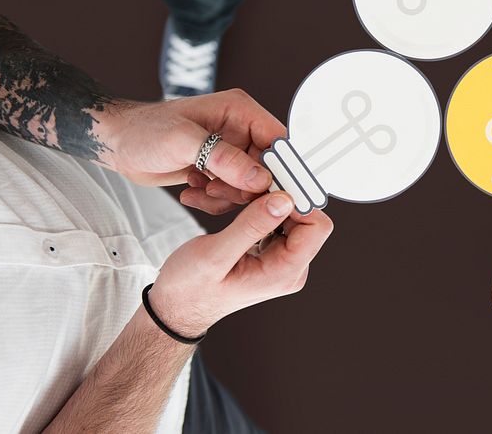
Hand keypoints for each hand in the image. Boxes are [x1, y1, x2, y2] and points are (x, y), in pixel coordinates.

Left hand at [97, 89, 285, 213]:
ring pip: (250, 185)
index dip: (281, 168)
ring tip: (202, 190)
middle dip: (247, 187)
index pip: (278, 141)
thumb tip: (260, 179)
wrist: (118, 143)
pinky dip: (215, 201)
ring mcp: (230, 150)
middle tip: (219, 192)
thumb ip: (224, 159)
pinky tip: (193, 193)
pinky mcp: (219, 169)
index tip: (275, 193)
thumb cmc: (144, 130)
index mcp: (240, 111)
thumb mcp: (183, 142)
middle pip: (267, 167)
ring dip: (228, 196)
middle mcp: (240, 130)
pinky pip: (232, 193)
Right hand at [148, 191, 333, 337]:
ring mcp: (280, 260)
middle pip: (303, 217)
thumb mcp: (215, 255)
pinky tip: (235, 206)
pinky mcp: (270, 252)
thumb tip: (284, 200)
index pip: (316, 226)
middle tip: (245, 189)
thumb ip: (251, 226)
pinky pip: (275, 220)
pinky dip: (257, 208)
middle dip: (276, 197)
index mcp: (283, 272)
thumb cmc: (189, 289)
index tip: (271, 185)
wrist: (175, 306)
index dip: (297, 201)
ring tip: (233, 197)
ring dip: (263, 200)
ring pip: (288, 215)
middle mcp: (289, 268)